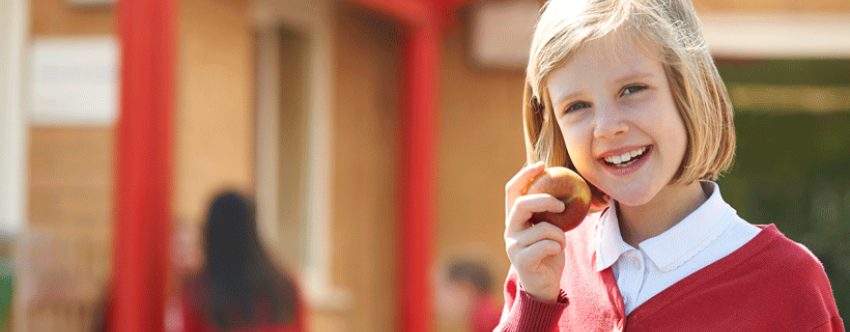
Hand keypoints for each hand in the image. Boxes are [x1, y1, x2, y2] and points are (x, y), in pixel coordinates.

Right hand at [504, 161, 566, 301]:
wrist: (544, 286)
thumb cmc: (549, 254)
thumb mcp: (550, 229)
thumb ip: (550, 213)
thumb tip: (568, 186)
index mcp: (515, 219)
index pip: (513, 190)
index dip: (525, 175)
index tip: (543, 165)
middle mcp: (509, 230)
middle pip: (522, 204)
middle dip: (544, 200)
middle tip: (561, 205)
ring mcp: (513, 246)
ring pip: (542, 228)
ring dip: (559, 235)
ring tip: (560, 243)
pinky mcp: (521, 260)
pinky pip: (547, 245)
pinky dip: (557, 247)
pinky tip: (555, 254)